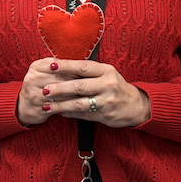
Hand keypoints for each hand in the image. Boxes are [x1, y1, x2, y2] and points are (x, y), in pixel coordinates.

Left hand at [17, 58, 150, 127]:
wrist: (136, 106)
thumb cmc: (116, 86)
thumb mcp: (107, 74)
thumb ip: (88, 72)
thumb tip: (62, 68)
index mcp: (106, 71)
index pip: (83, 67)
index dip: (66, 66)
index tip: (50, 65)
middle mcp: (107, 85)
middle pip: (78, 86)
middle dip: (59, 88)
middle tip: (44, 89)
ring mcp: (106, 101)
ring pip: (78, 103)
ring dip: (60, 105)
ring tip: (46, 105)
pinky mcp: (104, 115)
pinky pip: (82, 115)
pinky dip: (69, 113)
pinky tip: (59, 112)